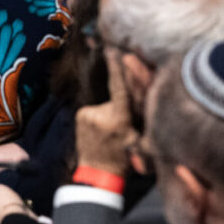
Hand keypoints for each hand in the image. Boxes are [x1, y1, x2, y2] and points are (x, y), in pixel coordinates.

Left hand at [74, 49, 139, 174]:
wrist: (97, 173)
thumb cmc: (124, 157)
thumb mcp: (139, 137)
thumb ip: (141, 114)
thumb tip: (144, 90)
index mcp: (118, 118)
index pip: (119, 88)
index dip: (118, 69)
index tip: (114, 50)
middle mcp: (100, 113)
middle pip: (115, 96)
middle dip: (122, 103)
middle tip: (120, 123)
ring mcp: (87, 114)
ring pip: (105, 103)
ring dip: (110, 111)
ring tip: (110, 131)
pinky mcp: (79, 115)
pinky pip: (95, 109)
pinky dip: (99, 115)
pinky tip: (100, 131)